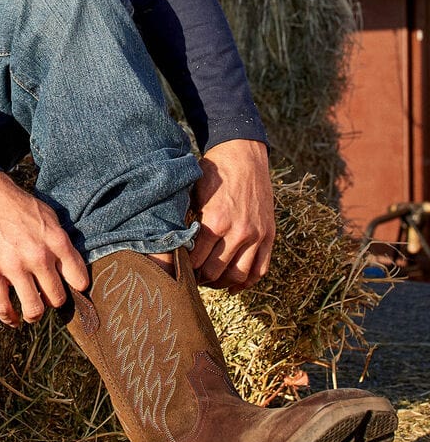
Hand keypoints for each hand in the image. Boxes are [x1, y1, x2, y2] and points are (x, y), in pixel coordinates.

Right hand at [0, 171, 89, 326]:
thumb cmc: (19, 206)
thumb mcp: (49, 217)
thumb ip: (60, 242)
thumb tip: (71, 268)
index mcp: (56, 241)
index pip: (78, 278)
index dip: (77, 287)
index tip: (71, 288)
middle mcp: (38, 256)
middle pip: (57, 297)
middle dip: (54, 300)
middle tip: (48, 296)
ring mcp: (13, 266)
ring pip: (33, 308)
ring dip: (34, 314)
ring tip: (33, 313)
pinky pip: (3, 306)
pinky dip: (9, 318)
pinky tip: (13, 320)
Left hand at [189, 139, 274, 292]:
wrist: (243, 155)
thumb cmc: (213, 173)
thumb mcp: (193, 194)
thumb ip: (187, 221)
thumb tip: (173, 246)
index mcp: (215, 222)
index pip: (195, 261)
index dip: (183, 270)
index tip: (177, 271)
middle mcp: (238, 232)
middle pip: (215, 272)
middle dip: (200, 279)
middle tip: (190, 278)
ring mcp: (256, 235)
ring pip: (238, 275)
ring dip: (222, 283)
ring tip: (210, 281)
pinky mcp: (269, 235)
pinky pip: (260, 269)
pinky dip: (247, 282)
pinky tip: (234, 286)